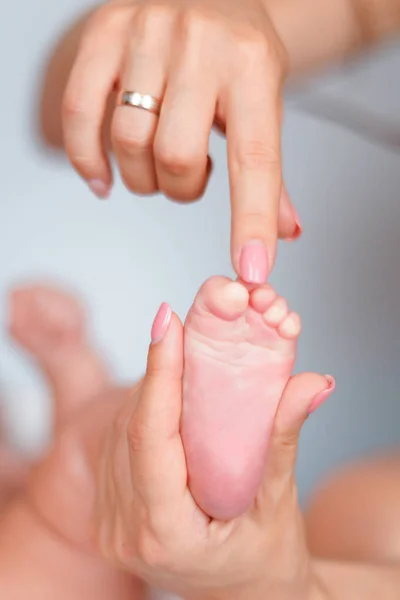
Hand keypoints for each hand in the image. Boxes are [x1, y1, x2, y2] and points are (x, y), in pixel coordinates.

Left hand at [28, 308, 332, 599]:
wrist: (243, 596)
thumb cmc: (265, 558)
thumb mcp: (278, 503)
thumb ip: (283, 440)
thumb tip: (311, 384)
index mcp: (167, 532)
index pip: (151, 439)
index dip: (159, 374)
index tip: (168, 323)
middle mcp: (128, 530)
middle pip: (131, 429)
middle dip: (156, 372)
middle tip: (178, 327)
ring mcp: (112, 525)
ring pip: (117, 434)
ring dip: (146, 389)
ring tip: (176, 355)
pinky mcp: (110, 514)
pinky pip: (116, 447)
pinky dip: (140, 412)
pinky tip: (165, 394)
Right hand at [62, 0, 300, 282]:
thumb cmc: (235, 53)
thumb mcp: (263, 103)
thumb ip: (270, 174)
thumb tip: (286, 233)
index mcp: (252, 66)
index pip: (255, 160)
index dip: (252, 221)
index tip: (251, 267)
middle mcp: (201, 45)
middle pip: (177, 157)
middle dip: (181, 189)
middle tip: (189, 178)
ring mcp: (147, 34)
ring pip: (130, 142)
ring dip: (142, 176)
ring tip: (157, 162)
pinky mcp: (104, 34)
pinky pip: (80, 115)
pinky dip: (87, 159)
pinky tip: (103, 175)